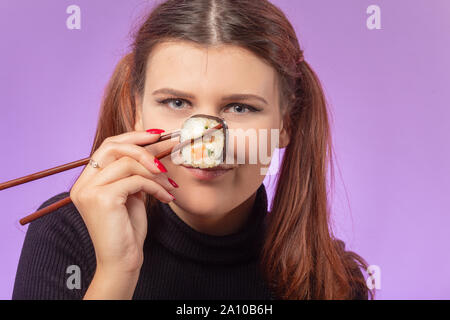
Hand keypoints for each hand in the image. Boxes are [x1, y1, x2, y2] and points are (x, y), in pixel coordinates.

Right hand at [70, 130, 176, 281]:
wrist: (122, 261)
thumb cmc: (128, 229)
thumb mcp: (132, 194)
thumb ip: (135, 172)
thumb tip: (156, 146)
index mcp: (87, 181)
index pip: (108, 146)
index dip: (133, 137)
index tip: (158, 135)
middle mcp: (83, 184)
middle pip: (112, 146)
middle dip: (143, 145)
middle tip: (168, 146)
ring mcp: (89, 190)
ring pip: (127, 163)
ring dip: (155, 171)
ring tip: (170, 183)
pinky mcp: (101, 198)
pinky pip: (136, 181)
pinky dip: (156, 186)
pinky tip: (166, 197)